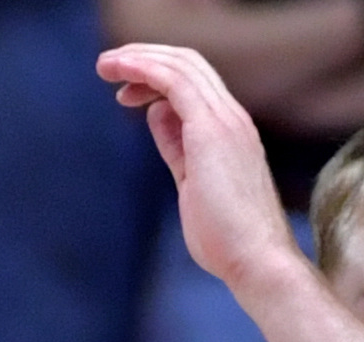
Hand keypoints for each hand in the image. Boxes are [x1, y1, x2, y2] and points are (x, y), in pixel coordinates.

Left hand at [97, 42, 303, 295]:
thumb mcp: (191, 184)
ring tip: (106, 65)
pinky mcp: (212, 130)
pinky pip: (175, 81)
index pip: (194, 84)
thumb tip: (158, 115)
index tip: (126, 96)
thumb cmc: (227, 240)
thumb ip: (176, 147)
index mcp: (231, 131)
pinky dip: (145, 69)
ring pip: (181, 65)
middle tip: (108, 66)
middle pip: (188, 64)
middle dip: (145, 58)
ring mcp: (226, 121)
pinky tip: (120, 71)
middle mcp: (232, 118)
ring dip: (139, 58)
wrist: (257, 261)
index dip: (157, 79)